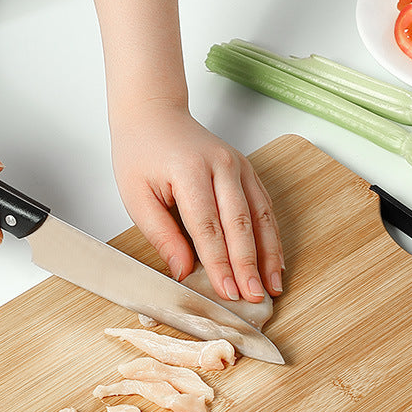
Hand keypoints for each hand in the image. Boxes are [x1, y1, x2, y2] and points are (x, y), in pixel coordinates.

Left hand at [109, 100, 283, 302]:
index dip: (219, 264)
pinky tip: (274, 262)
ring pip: (261, 216)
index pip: (208, 228)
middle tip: (253, 297)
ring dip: (268, 255)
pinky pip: (265, 207)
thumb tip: (184, 272)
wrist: (154, 115)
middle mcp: (221, 166)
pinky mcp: (247, 171)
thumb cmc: (140, 154)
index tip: (227, 292)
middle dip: (248, 265)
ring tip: (272, 287)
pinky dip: (272, 237)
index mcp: (190, 172)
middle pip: (240, 224)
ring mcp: (239, 166)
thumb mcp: (136, 197)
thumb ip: (162, 235)